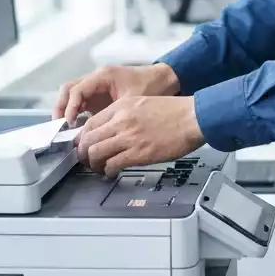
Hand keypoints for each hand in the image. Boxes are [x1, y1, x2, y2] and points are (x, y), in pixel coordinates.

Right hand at [54, 63, 179, 124]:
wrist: (165, 80)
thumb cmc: (151, 86)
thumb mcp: (131, 101)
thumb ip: (113, 115)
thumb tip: (99, 133)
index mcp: (103, 76)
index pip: (76, 89)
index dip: (69, 107)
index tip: (69, 122)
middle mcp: (97, 79)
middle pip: (68, 89)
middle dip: (61, 107)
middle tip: (59, 126)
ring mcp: (98, 87)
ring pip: (73, 95)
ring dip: (67, 110)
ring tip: (66, 129)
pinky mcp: (101, 96)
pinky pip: (82, 102)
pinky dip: (76, 113)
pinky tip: (79, 128)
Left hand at [77, 95, 204, 177]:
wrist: (191, 118)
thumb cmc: (174, 111)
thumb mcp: (143, 103)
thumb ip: (125, 114)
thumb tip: (112, 130)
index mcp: (122, 106)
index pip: (90, 123)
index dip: (83, 138)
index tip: (84, 145)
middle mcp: (121, 120)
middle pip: (88, 140)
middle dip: (83, 154)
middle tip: (87, 161)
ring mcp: (128, 137)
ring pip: (95, 153)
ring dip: (93, 165)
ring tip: (99, 169)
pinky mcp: (138, 153)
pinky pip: (112, 164)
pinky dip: (108, 171)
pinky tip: (111, 173)